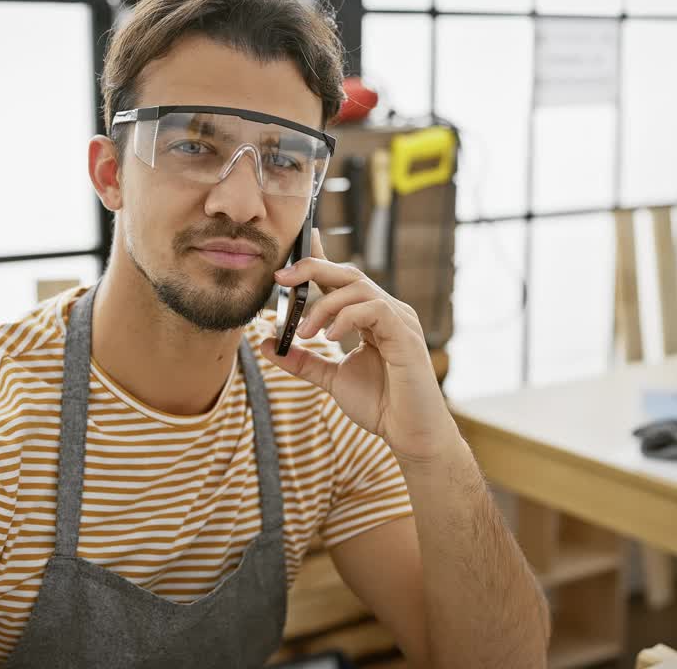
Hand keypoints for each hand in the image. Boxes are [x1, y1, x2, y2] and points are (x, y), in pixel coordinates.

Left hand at [262, 229, 457, 464]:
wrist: (409, 433)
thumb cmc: (380, 404)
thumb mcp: (331, 378)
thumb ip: (302, 360)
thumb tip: (266, 344)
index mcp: (372, 317)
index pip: (344, 279)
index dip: (321, 257)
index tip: (298, 243)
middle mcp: (387, 311)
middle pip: (349, 274)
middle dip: (313, 269)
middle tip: (282, 278)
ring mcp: (399, 320)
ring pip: (359, 288)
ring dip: (324, 306)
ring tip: (306, 333)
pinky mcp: (405, 334)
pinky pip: (375, 308)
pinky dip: (347, 318)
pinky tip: (330, 337)